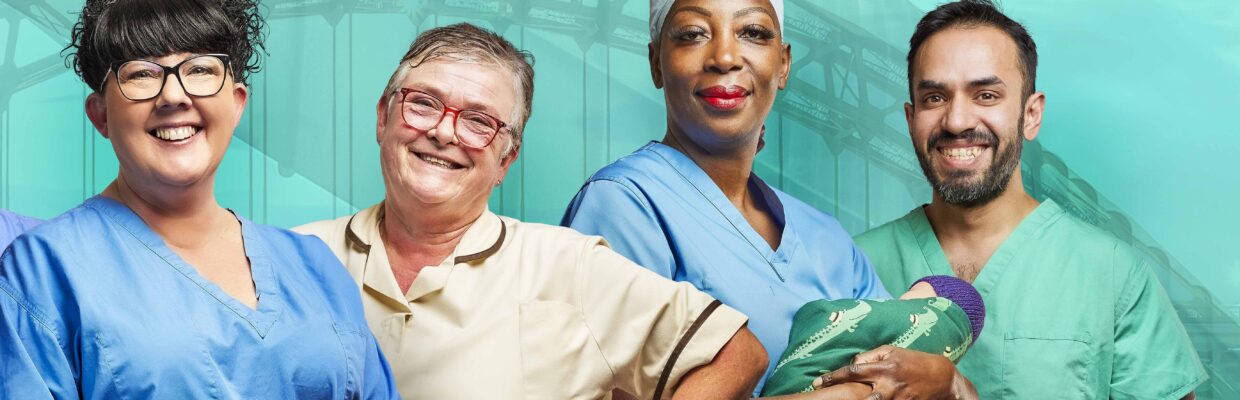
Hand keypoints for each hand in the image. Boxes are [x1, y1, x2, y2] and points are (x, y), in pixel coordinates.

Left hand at [812, 346, 976, 399]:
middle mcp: (889, 383)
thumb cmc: (913, 361)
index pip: (853, 371)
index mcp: (884, 366)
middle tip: (821, 397)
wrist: (942, 377)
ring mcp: (897, 398)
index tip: (817, 381)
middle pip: (859, 393)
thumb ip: (871, 356)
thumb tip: (853, 362)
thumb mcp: (893, 351)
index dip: (833, 377)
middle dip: (841, 395)